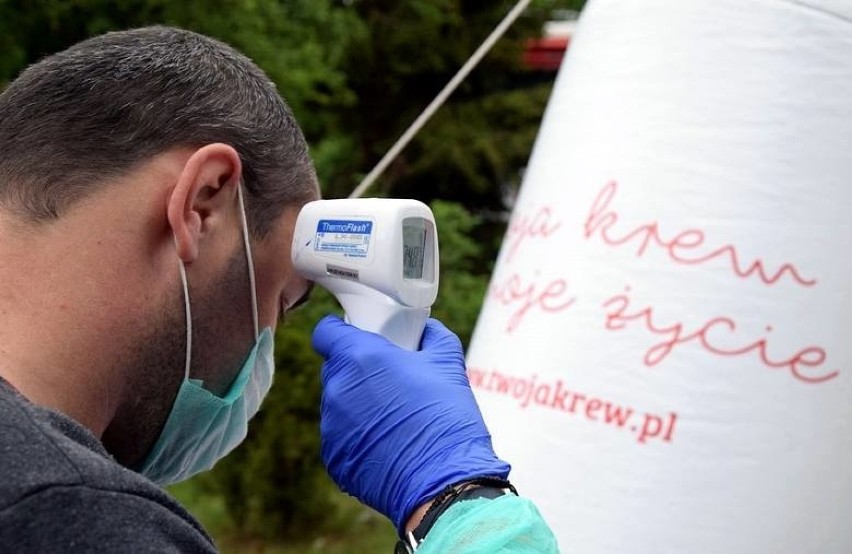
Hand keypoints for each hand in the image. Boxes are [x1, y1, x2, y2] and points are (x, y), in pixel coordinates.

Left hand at [312, 315, 509, 531]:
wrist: (443, 480)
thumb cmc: (445, 418)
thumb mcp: (448, 365)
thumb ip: (434, 337)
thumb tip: (428, 330)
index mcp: (359, 357)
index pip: (325, 332)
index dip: (340, 331)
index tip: (357, 336)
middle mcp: (337, 389)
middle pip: (335, 368)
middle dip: (357, 370)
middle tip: (389, 379)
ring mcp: (331, 426)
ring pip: (337, 403)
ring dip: (357, 404)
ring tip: (394, 417)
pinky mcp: (333, 458)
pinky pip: (341, 437)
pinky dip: (359, 437)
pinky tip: (388, 444)